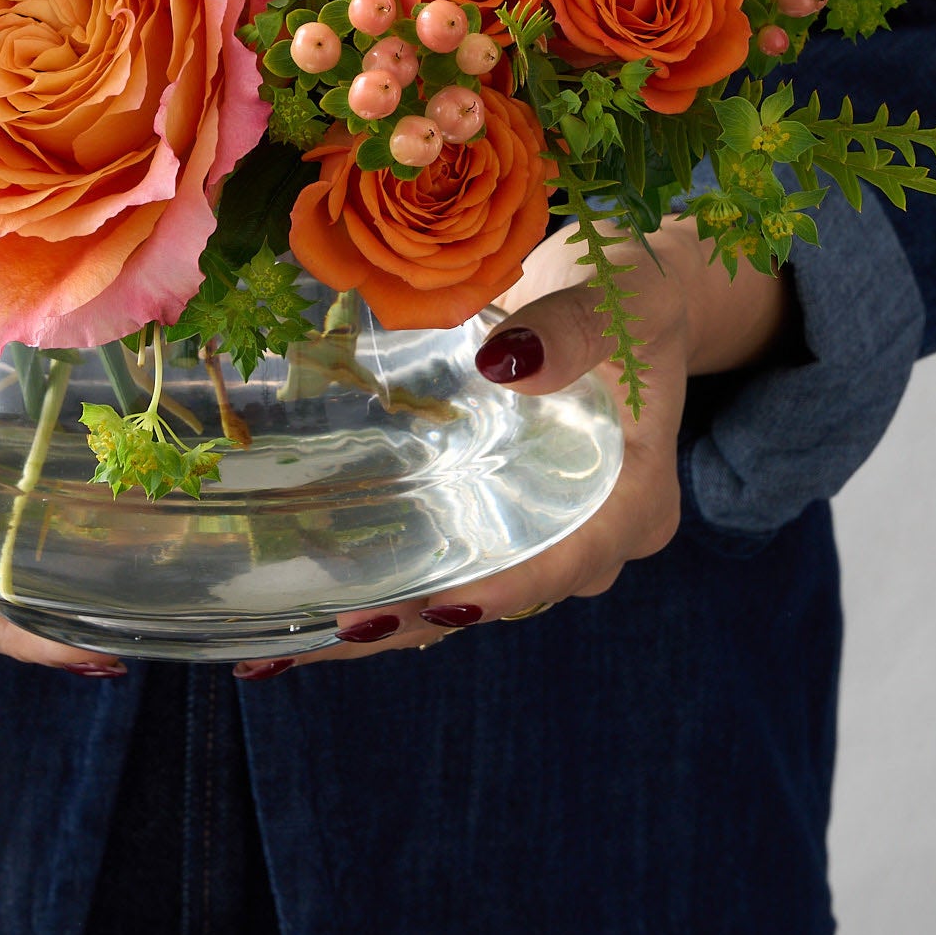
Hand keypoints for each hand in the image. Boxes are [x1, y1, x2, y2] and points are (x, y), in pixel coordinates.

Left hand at [235, 219, 789, 677]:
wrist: (630, 295)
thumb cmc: (633, 293)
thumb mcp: (620, 298)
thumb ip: (573, 329)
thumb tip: (508, 364)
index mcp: (636, 497)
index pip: (571, 562)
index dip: (505, 591)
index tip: (437, 608)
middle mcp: (594, 533)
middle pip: (509, 595)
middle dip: (422, 621)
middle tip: (335, 633)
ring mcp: (549, 527)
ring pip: (473, 590)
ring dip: (395, 616)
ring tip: (299, 641)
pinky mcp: (508, 509)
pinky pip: (455, 558)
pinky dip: (396, 581)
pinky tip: (314, 604)